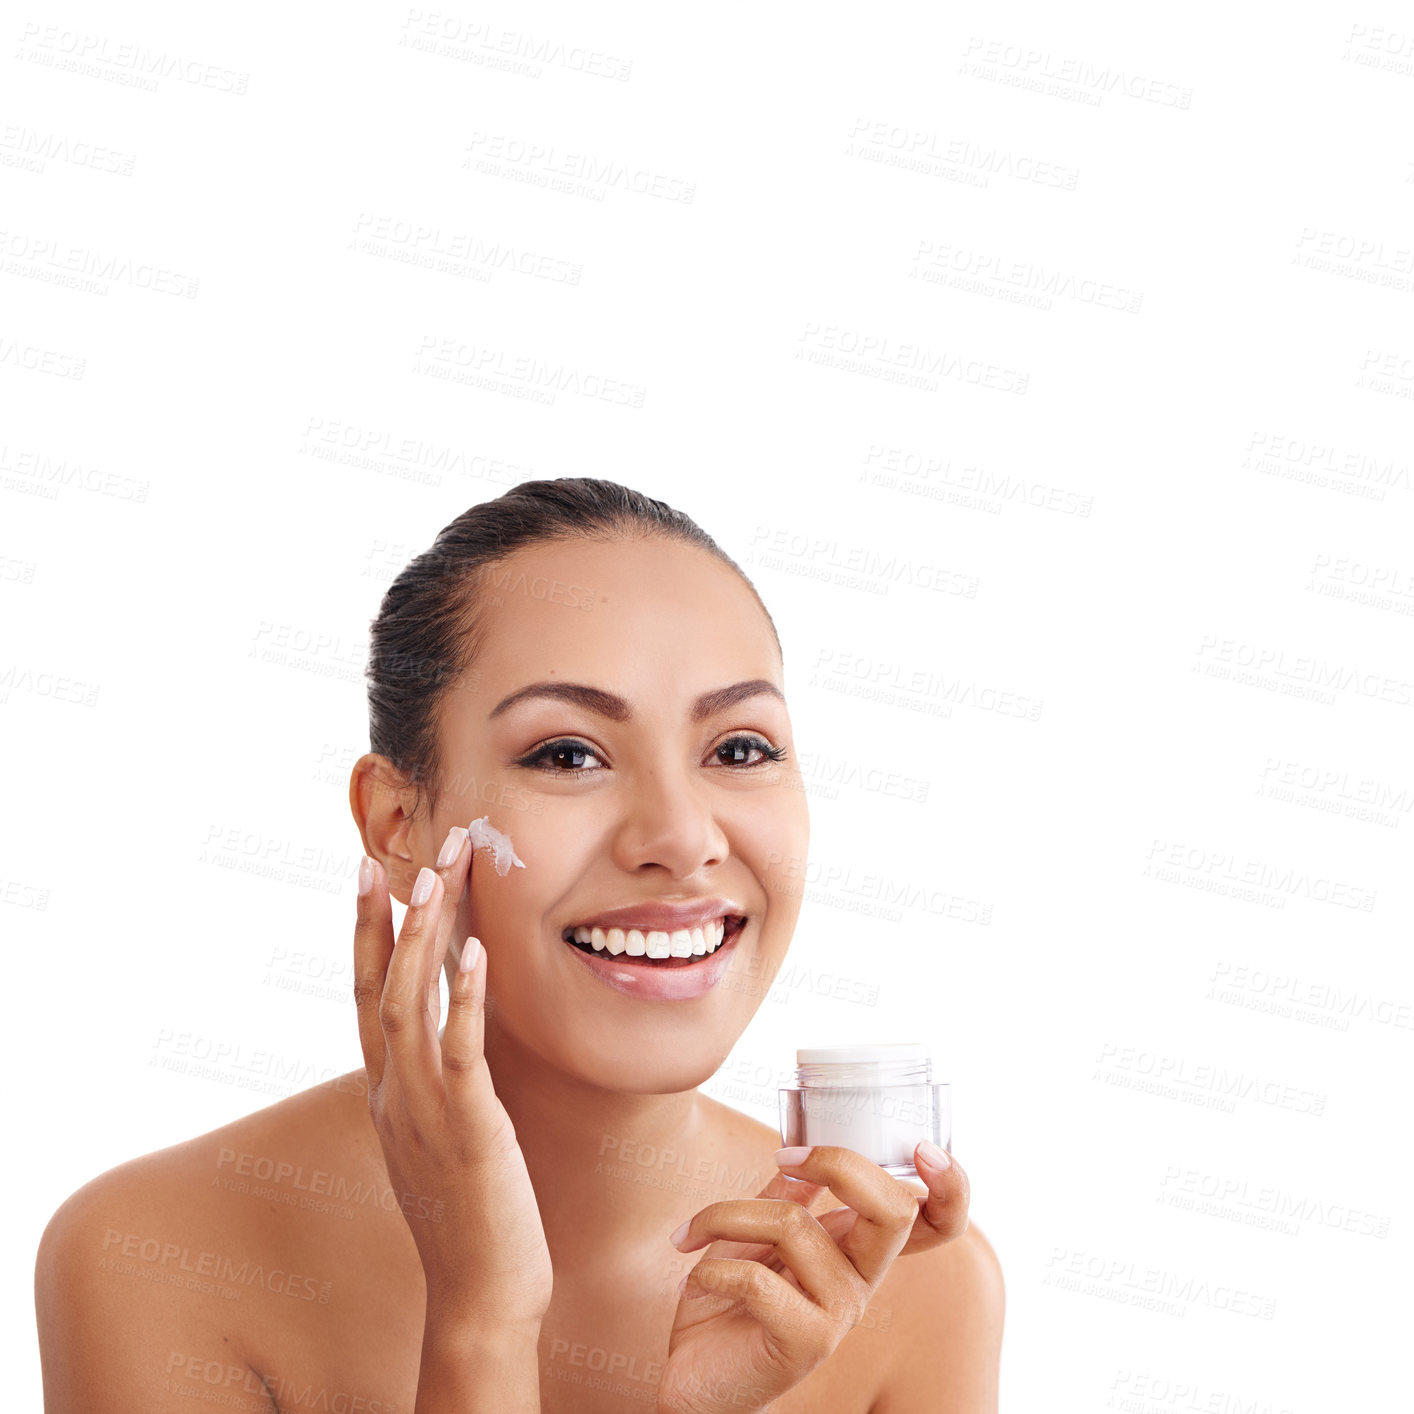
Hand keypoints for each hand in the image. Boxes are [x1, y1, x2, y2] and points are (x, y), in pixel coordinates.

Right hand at [353, 826, 552, 1334]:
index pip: (367, 994)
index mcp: (388, 1091)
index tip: (370, 871)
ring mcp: (426, 1110)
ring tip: (439, 877)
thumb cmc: (470, 1210)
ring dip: (422, 936)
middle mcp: (395, 1092)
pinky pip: (462, 1052)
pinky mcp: (470, 1129)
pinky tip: (480, 952)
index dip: (366, 932)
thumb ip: (438, 1079)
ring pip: (410, 1005)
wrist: (480, 1293)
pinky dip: (467, 998)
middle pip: (383, 984)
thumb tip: (454, 1023)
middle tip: (417, 849)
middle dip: (397, 913)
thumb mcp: (440, 1132)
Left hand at [658, 1144, 953, 1413]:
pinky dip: (711, 1268)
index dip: (950, 1187)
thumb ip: (783, 1197)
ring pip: (793, 1223)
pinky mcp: (807, 1343)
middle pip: (892, 1210)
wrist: (697, 1380)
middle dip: (841, 1164)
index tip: (924, 1149)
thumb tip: (805, 1154)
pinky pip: (757, 1278)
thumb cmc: (725, 1303)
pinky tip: (694, 1281)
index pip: (935, 1223)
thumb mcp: (753, 1236)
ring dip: (726, 1216)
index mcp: (856, 1250)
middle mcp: (861, 1280)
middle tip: (783, 1157)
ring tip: (691, 1236)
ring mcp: (840, 1313)